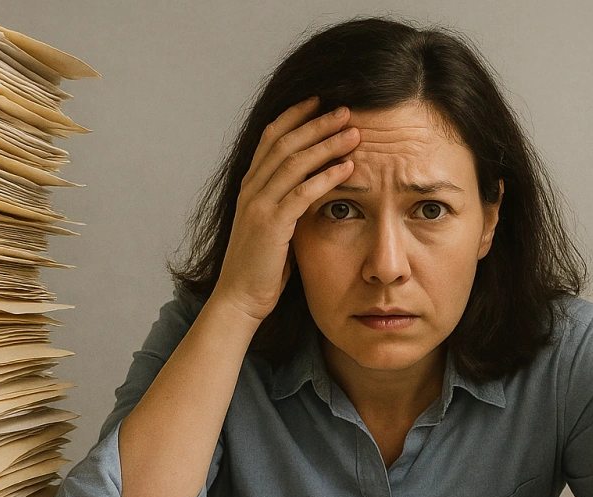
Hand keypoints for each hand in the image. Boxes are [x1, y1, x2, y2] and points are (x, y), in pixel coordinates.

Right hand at [212, 97, 359, 322]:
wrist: (239, 298)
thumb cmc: (261, 267)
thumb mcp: (274, 226)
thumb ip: (287, 203)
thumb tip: (314, 187)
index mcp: (251, 186)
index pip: (272, 138)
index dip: (295, 116)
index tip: (319, 101)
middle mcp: (251, 189)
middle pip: (285, 142)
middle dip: (316, 122)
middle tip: (345, 109)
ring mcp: (259, 205)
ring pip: (294, 162)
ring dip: (327, 144)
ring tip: (354, 132)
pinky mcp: (271, 225)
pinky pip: (302, 193)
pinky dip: (326, 177)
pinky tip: (348, 168)